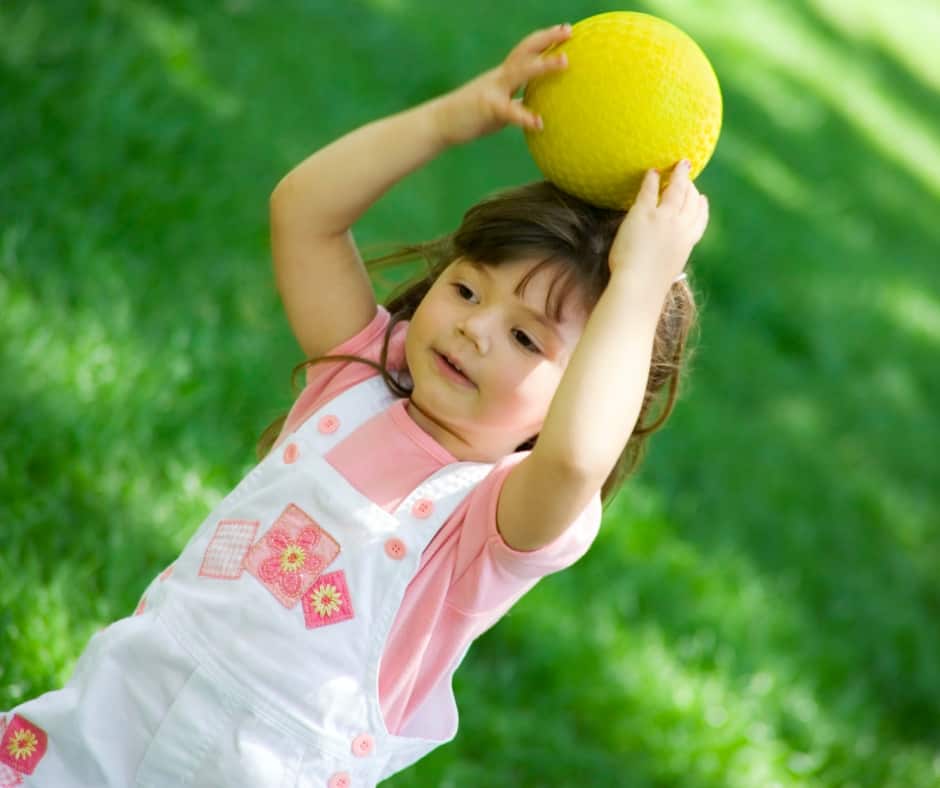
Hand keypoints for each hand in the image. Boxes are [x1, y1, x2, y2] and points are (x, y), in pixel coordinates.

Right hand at [431, 24, 571, 146]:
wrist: (439, 123)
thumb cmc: (469, 116)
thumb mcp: (497, 105)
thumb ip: (515, 101)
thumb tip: (535, 107)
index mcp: (502, 76)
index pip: (526, 51)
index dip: (545, 39)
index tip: (566, 30)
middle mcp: (499, 77)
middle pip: (525, 50)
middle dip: (547, 38)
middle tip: (569, 30)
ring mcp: (492, 90)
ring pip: (520, 72)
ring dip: (543, 65)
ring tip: (565, 62)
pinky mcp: (487, 108)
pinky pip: (509, 111)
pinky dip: (525, 116)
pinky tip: (539, 124)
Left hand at [607, 160, 709, 290]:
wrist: (639, 285)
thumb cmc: (647, 287)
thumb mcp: (666, 272)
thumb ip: (667, 261)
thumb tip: (661, 264)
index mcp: (687, 244)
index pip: (700, 221)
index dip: (701, 208)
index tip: (702, 199)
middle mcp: (680, 227)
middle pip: (691, 201)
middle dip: (691, 186)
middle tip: (688, 174)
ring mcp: (664, 218)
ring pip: (676, 190)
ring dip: (678, 176)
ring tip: (677, 165)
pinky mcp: (644, 213)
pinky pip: (650, 190)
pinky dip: (653, 179)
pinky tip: (652, 172)